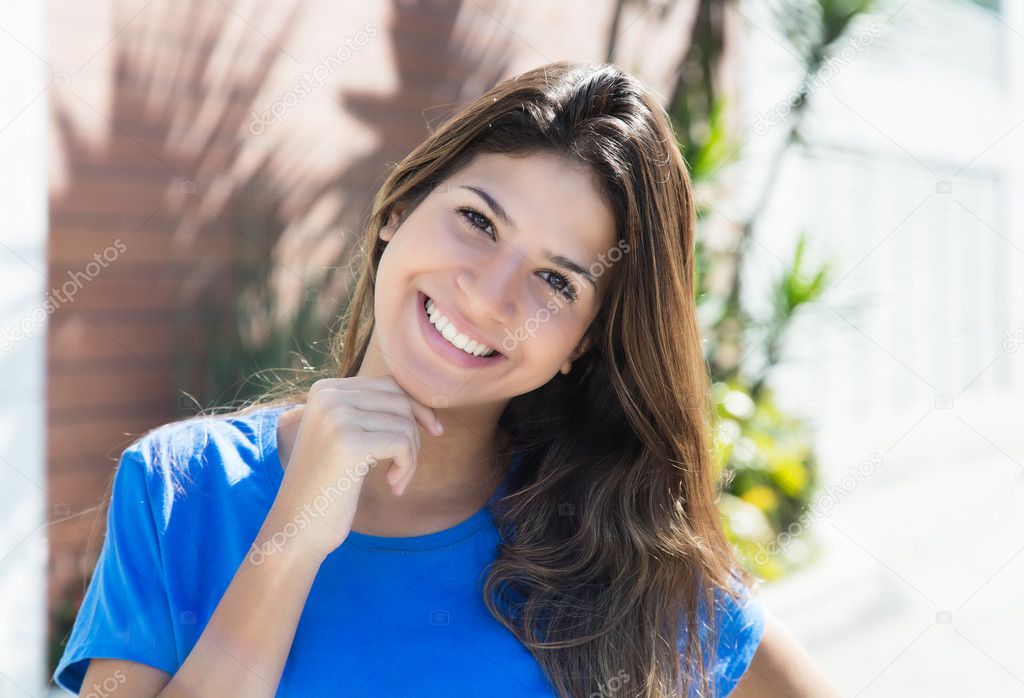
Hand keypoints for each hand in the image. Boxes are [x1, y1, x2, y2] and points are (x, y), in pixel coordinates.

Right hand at [264, 376, 443, 560]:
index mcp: (324, 390)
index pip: (390, 384)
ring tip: (396, 480)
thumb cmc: (327, 485)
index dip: (416, 410)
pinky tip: (393, 486)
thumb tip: (422, 400)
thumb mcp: (345, 436)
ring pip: (405, 424)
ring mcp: (337, 418)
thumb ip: (370, 411)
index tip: (429, 434)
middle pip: (400, 401)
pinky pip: (402, 444)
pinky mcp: (350, 444)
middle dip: (415, 434)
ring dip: (411, 457)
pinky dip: (407, 467)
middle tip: (405, 466)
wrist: (297, 526)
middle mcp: (327, 396)